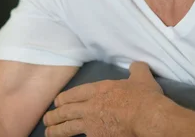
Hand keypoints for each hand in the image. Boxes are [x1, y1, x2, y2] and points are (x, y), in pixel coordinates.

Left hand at [43, 62, 163, 136]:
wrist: (147, 116)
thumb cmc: (144, 97)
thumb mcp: (141, 77)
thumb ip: (136, 69)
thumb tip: (137, 65)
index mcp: (97, 90)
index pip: (74, 93)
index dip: (63, 98)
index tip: (57, 102)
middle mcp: (90, 106)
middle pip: (66, 110)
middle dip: (54, 115)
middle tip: (47, 119)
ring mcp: (91, 124)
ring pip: (67, 127)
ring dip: (56, 130)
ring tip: (49, 132)